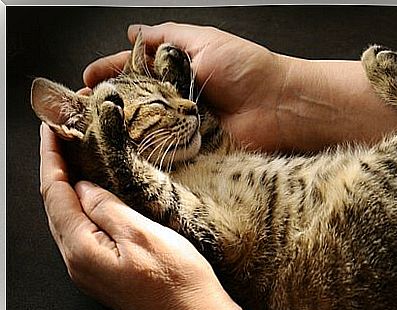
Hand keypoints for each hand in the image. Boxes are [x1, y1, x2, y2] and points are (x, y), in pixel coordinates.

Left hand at [39, 123, 267, 309]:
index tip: (49, 131)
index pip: (55, 194)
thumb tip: (85, 188)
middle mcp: (78, 262)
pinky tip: (91, 194)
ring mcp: (89, 269)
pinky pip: (81, 231)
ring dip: (65, 187)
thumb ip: (107, 208)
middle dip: (53, 169)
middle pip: (54, 207)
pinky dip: (80, 206)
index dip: (49, 159)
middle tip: (59, 138)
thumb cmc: (176, 281)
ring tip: (71, 158)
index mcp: (82, 250)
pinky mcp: (104, 271)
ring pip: (66, 219)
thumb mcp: (142, 234)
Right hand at [83, 22, 287, 150]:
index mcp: (177, 69)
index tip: (86, 79)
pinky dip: (144, 151)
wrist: (279, 105)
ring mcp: (183, 124)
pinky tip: (123, 153)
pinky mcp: (193, 148)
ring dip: (120, 130)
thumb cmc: (247, 68)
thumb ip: (168, 36)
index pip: (135, 70)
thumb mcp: (204, 40)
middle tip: (80, 110)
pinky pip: (164, 150)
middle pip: (135, 100)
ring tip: (93, 131)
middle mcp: (177, 98)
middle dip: (107, 104)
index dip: (109, 72)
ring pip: (145, 127)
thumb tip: (134, 32)